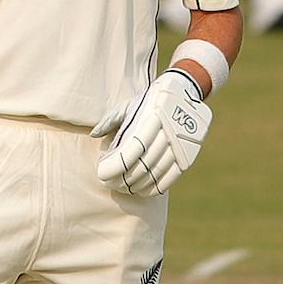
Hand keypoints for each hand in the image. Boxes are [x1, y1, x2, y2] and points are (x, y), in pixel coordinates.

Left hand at [95, 69, 212, 195]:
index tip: (103, 174)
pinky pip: (173, 175)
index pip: (132, 150)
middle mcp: (167, 131)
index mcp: (150, 117)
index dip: (117, 166)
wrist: (185, 92)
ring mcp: (180, 143)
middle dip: (125, 179)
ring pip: (158, 171)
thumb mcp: (128, 105)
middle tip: (111, 185)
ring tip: (125, 189)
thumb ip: (110, 120)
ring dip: (139, 184)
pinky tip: (145, 191)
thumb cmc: (148, 100)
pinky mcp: (189, 153)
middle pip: (144, 163)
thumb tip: (94, 135)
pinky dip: (158, 186)